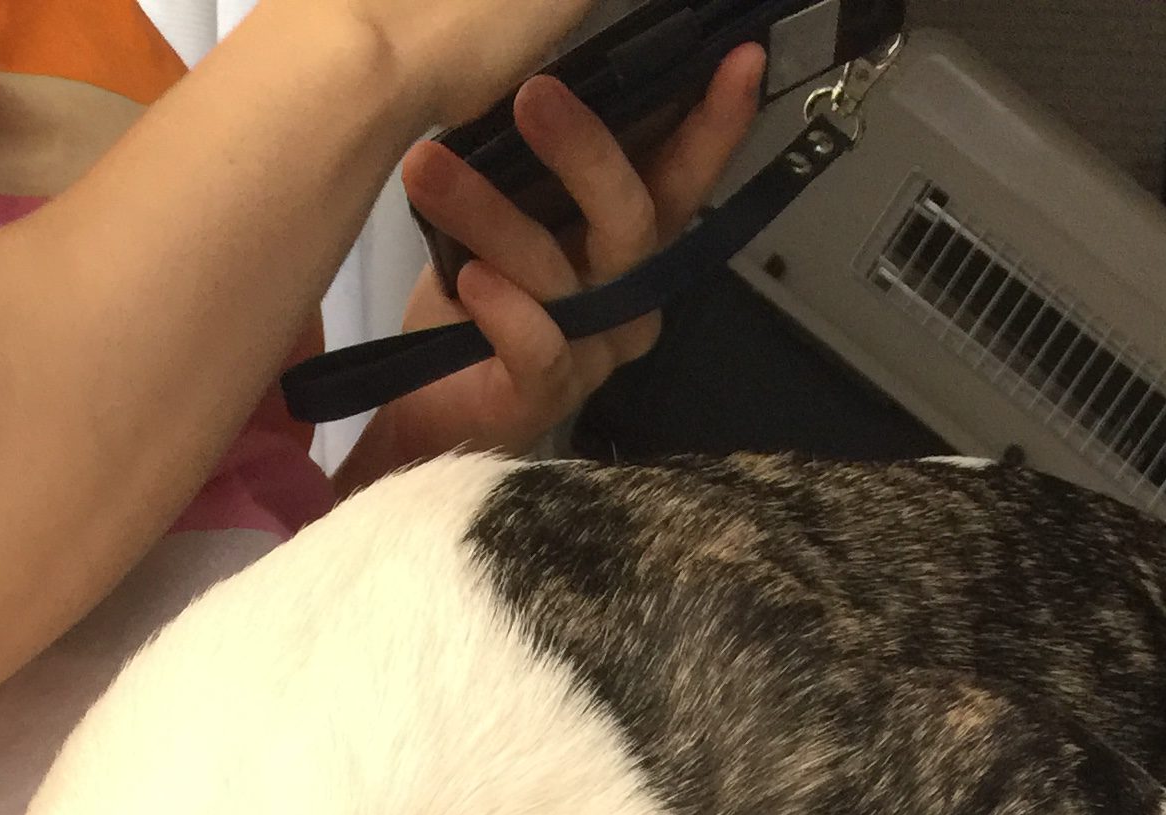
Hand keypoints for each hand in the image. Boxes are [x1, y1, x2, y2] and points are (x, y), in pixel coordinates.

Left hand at [334, 45, 766, 482]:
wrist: (425, 403)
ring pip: (559, 271)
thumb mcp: (513, 210)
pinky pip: (539, 346)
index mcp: (629, 243)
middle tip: (533, 94)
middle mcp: (624, 296)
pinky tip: (469, 278)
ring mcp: (590, 351)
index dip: (715, 124)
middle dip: (587, 150)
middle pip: (631, 218)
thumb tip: (547, 73)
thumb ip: (543, 163)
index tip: (740, 59)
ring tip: (427, 167)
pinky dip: (505, 309)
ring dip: (490, 212)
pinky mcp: (544, 395)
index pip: (681, 176)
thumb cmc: (475, 296)